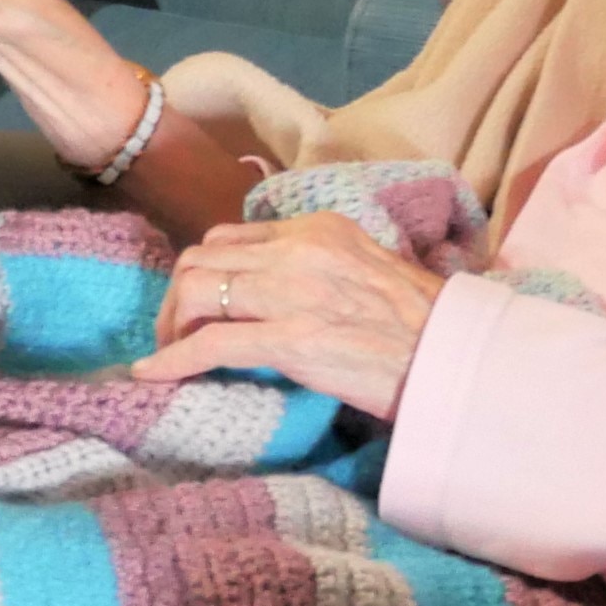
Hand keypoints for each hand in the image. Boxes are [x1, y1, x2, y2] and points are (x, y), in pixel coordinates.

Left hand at [135, 214, 448, 415]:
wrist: (452, 356)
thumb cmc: (421, 325)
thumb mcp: (368, 270)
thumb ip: (322, 268)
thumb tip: (282, 291)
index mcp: (318, 229)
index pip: (232, 236)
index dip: (204, 269)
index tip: (199, 303)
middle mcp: (298, 251)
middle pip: (202, 257)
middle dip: (177, 297)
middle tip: (175, 332)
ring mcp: (292, 294)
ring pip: (197, 290)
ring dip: (171, 325)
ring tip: (169, 354)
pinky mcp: (289, 340)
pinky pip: (210, 344)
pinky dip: (172, 360)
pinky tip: (152, 376)